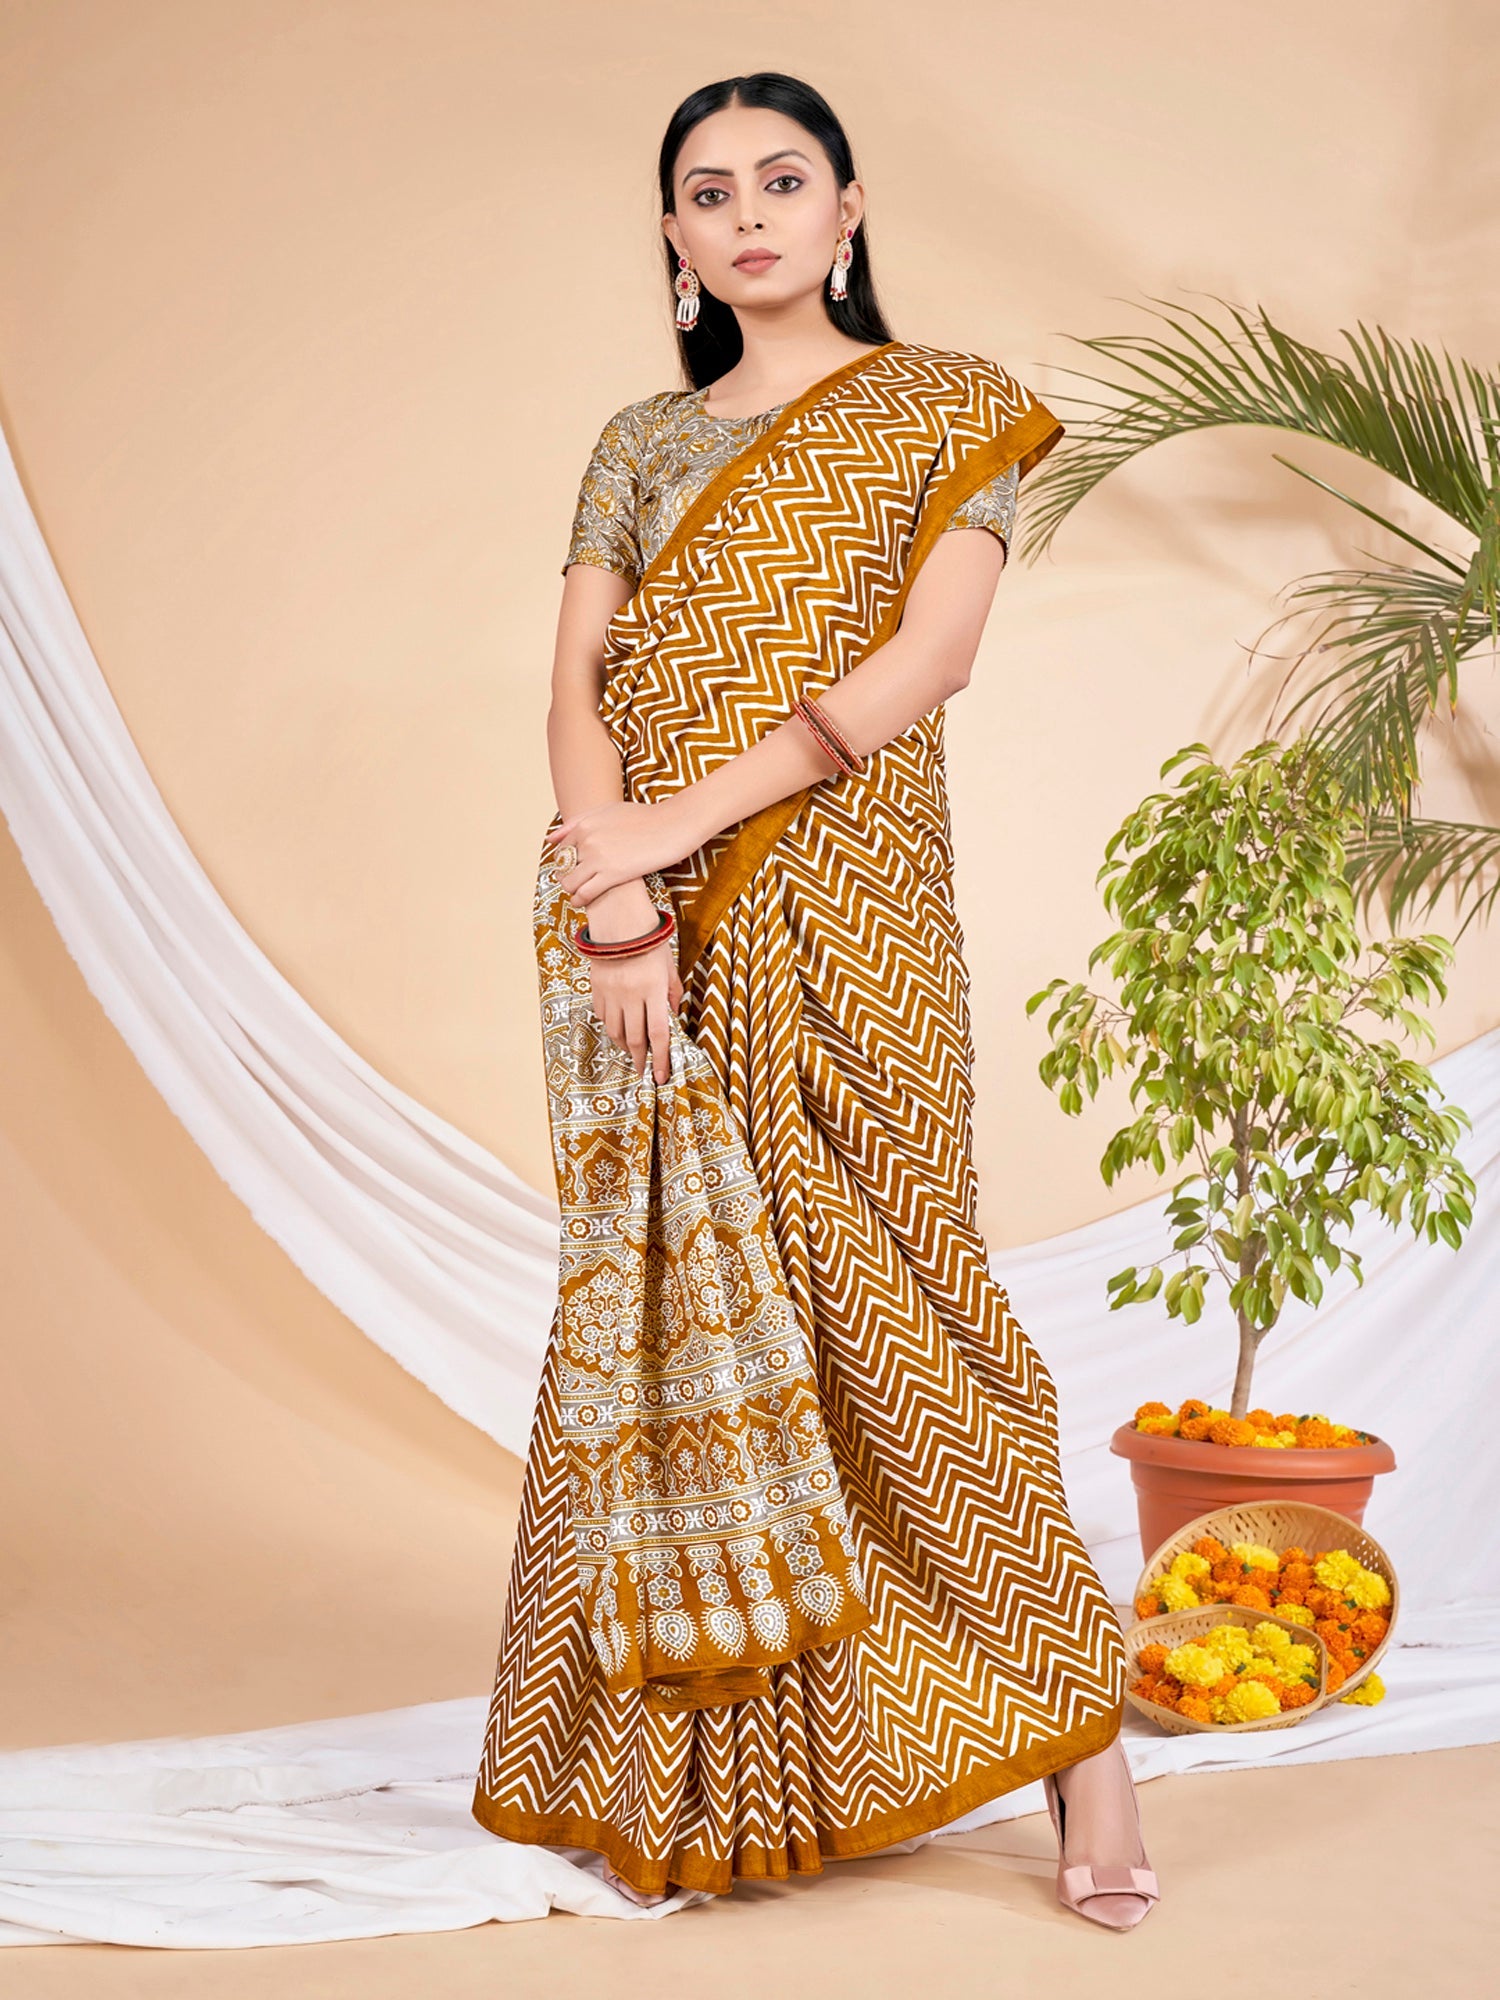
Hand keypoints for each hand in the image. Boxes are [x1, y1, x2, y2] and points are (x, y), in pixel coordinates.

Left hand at [546, 796, 700, 905]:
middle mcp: (587, 840)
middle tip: (576, 884)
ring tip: (580, 894)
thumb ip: (578, 823)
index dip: (565, 864)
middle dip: (567, 878)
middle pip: (563, 868)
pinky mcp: (612, 875)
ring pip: (570, 883)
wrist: (673, 824)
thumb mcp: (608, 811)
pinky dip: (580, 900)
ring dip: (572, 891)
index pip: (561, 851)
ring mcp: (598, 858)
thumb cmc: (645, 817)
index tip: (573, 870)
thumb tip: (551, 840)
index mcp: (584, 824)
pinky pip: (585, 893)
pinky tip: (584, 902)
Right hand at [582, 881, 684, 1084]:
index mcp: (653, 990)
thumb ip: (673, 993)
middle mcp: (630, 995)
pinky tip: (619, 1029)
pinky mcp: (597, 989)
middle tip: (645, 1071)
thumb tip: (673, 1017)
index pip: (659, 1034)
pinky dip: (612, 1027)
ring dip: (625, 1046)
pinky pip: (603, 1017)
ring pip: (616, 1032)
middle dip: (641, 1059)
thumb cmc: (650, 942)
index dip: (661, 1059)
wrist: (618, 920)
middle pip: (635, 1039)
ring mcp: (611, 993)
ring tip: (633, 1051)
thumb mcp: (669, 967)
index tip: (660, 1076)